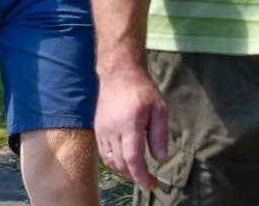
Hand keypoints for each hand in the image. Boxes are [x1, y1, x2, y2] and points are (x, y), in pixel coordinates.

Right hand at [94, 64, 169, 189]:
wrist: (119, 73)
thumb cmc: (142, 90)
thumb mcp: (159, 109)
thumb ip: (159, 135)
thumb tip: (160, 159)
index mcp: (129, 124)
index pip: (132, 158)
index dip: (141, 175)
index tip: (150, 184)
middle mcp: (112, 129)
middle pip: (120, 163)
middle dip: (135, 176)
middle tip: (149, 180)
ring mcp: (102, 130)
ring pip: (110, 161)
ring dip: (124, 171)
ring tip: (138, 172)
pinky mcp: (97, 129)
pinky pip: (103, 153)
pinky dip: (114, 162)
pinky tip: (124, 161)